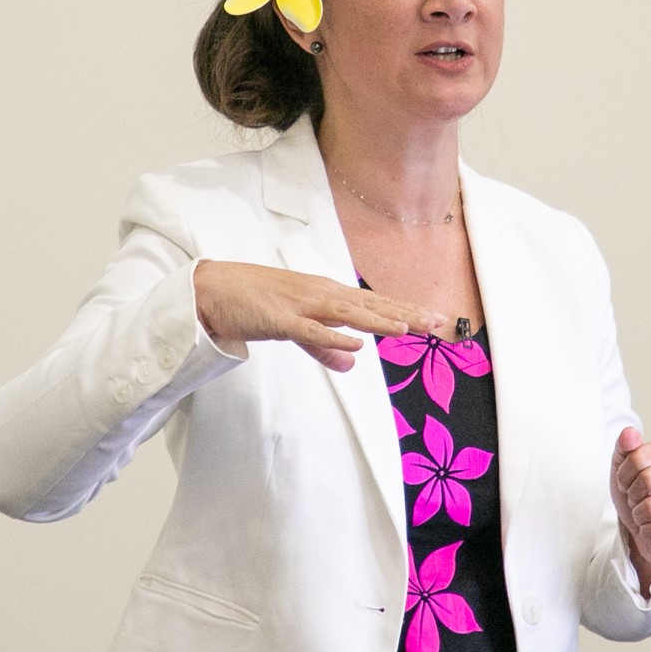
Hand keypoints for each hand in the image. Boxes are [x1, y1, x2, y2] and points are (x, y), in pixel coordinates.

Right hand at [193, 260, 445, 371]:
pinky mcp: (279, 318)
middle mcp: (320, 294)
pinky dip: (333, 336)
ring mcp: (300, 304)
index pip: (375, 303)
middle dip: (405, 314)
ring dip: (378, 321)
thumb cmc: (255, 303)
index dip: (406, 310)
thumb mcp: (297, 326)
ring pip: (348, 314)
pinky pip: (310, 330)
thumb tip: (352, 362)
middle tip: (439, 322)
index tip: (436, 317)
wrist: (212, 289)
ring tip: (408, 330)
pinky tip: (355, 344)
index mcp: (327, 294)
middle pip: (370, 305)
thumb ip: (324, 345)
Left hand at [610, 427, 650, 594]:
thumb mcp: (625, 466)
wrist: (646, 527)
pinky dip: (648, 531)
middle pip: (648, 480)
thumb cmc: (639, 493)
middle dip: (633, 494)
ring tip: (646, 512)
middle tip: (637, 498)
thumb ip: (625, 446)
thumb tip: (629, 433)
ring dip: (639, 515)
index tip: (627, 481)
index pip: (639, 457)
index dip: (624, 474)